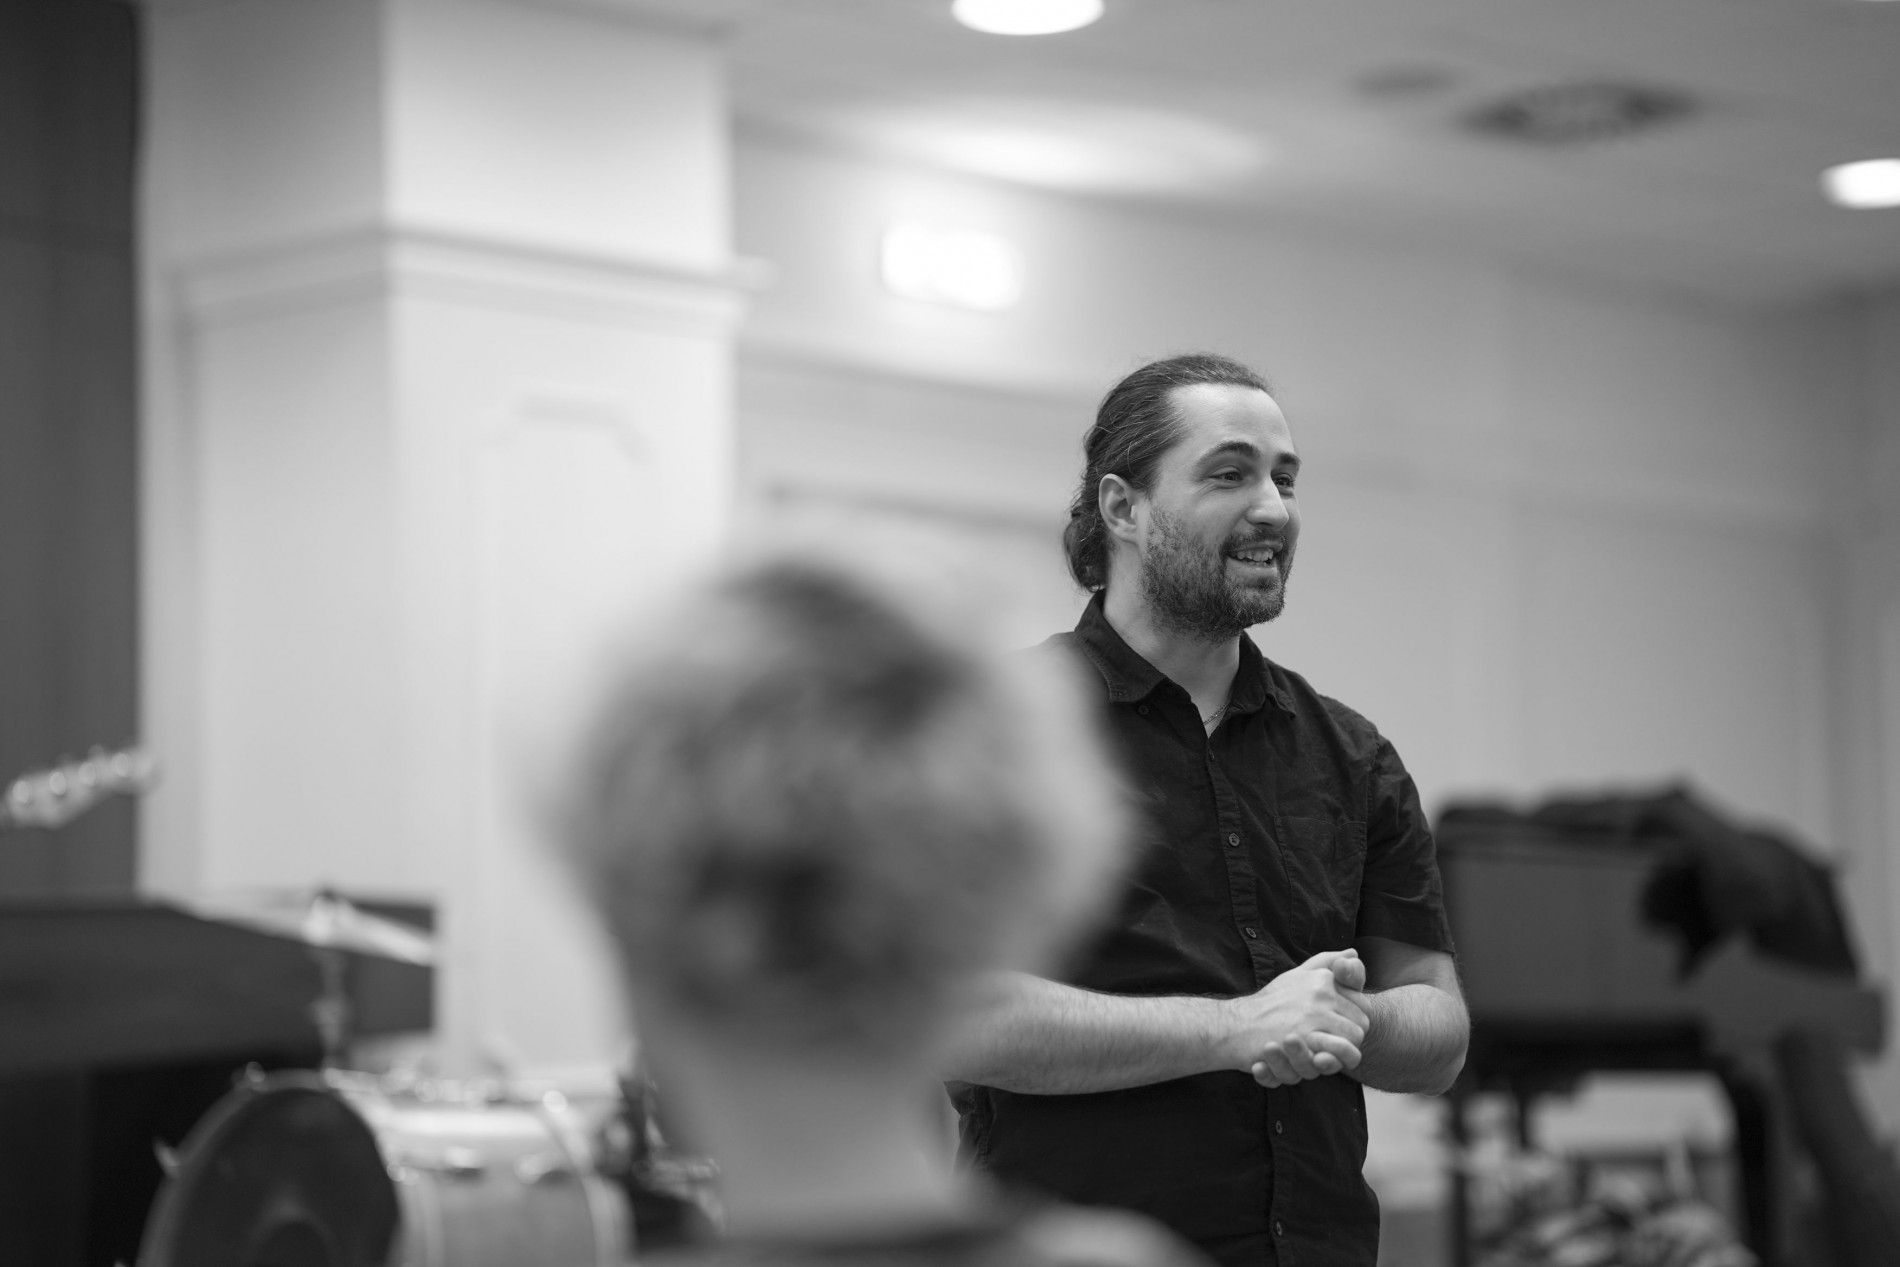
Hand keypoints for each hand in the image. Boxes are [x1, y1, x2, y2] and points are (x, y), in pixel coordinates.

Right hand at [1223, 949, 1368, 1088]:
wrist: (1237, 1025)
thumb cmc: (1269, 1003)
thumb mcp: (1297, 975)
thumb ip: (1326, 962)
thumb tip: (1353, 953)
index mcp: (1322, 978)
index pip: (1361, 1003)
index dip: (1354, 1019)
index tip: (1338, 1026)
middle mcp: (1321, 993)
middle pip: (1361, 1023)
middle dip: (1352, 1036)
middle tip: (1334, 1044)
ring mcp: (1313, 1015)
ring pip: (1354, 1039)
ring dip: (1346, 1050)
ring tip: (1329, 1052)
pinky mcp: (1305, 1037)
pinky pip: (1339, 1051)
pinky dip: (1336, 1059)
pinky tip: (1321, 1058)